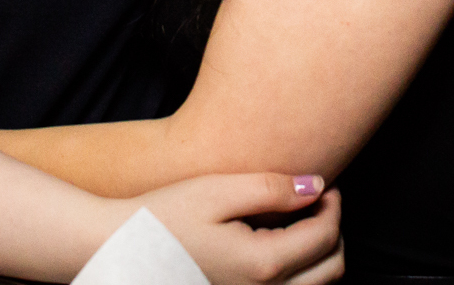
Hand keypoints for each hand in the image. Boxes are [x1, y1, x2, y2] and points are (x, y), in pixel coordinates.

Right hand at [131, 172, 343, 284]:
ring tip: (300, 219)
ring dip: (320, 253)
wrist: (119, 250)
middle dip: (333, 230)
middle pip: (331, 269)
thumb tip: (318, 186)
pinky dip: (300, 272)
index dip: (333, 204)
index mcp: (263, 264)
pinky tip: (278, 244)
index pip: (325, 236)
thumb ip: (272, 188)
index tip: (324, 182)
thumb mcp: (217, 190)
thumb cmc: (164, 215)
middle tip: (317, 200)